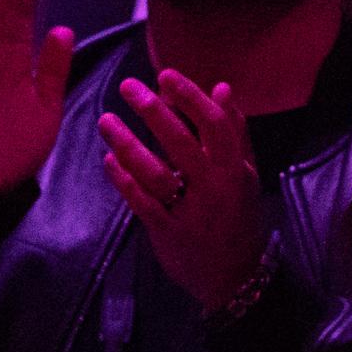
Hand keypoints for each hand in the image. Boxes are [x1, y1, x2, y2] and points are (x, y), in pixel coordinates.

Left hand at [101, 68, 265, 307]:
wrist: (235, 275)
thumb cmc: (237, 214)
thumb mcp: (245, 172)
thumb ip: (234, 130)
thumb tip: (221, 86)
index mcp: (233, 168)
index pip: (214, 125)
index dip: (190, 98)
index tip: (165, 76)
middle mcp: (213, 187)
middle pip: (181, 143)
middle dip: (154, 111)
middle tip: (128, 86)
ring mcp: (189, 212)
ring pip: (155, 173)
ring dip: (128, 144)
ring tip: (106, 120)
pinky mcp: (167, 232)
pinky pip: (142, 202)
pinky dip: (123, 180)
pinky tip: (108, 160)